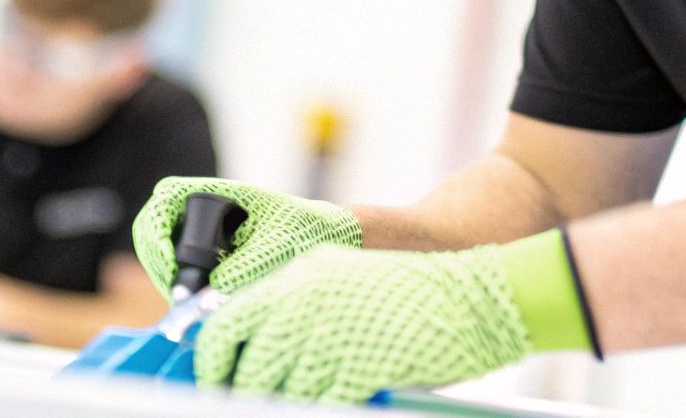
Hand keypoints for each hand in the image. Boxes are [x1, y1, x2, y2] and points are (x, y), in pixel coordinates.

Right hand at [132, 177, 360, 296]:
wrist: (323, 238)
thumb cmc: (303, 230)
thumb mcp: (276, 245)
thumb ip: (246, 265)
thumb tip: (214, 290)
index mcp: (216, 193)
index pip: (165, 198)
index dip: (157, 229)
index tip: (171, 261)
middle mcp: (202, 209)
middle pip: (155, 230)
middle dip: (159, 262)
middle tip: (177, 295)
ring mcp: (200, 233)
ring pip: (162, 253)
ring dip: (168, 279)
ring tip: (187, 305)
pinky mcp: (204, 258)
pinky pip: (176, 271)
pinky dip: (178, 288)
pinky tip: (192, 305)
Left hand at [193, 245, 528, 402]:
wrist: (475, 296)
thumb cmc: (410, 293)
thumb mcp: (341, 281)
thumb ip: (294, 305)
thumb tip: (254, 342)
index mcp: (296, 280)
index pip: (224, 325)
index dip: (210, 362)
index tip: (211, 383)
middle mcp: (304, 305)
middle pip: (248, 367)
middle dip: (241, 395)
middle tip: (244, 405)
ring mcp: (331, 337)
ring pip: (280, 392)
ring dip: (280, 405)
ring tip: (290, 404)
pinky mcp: (359, 367)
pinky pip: (318, 405)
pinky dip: (315, 411)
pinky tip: (325, 404)